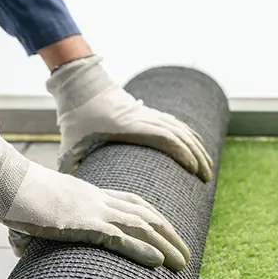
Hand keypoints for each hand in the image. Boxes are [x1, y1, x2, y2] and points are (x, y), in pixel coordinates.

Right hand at [0, 123, 189, 269]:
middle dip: (170, 235)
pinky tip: (158, 262)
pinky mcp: (81, 224)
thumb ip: (36, 228)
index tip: (168, 232)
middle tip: (185, 255)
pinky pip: (119, 238)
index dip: (155, 218)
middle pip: (145, 215)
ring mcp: (92, 210)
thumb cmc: (11, 195)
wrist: (1, 181)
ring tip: (182, 263)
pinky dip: (142, 250)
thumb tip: (20, 249)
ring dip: (165, 246)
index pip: (133, 202)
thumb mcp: (33, 210)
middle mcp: (98, 199)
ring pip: (140, 227)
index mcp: (90, 193)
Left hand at [47, 55, 212, 179]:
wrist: (80, 86)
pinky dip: (189, 135)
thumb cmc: (75, 117)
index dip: (184, 154)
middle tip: (207, 178)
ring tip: (208, 166)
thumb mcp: (70, 144)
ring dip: (197, 147)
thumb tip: (70, 193)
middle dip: (197, 156)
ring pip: (181, 129)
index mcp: (129, 127)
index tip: (196, 171)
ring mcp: (147, 114)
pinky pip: (175, 123)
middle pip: (180, 135)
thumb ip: (71, 167)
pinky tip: (199, 145)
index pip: (165, 139)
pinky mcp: (147, 113)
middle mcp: (143, 118)